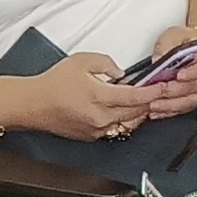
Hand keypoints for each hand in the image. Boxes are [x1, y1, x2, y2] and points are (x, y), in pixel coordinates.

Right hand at [16, 54, 152, 140]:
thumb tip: (121, 73)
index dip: (152, 92)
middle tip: (156, 92)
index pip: (134, 96)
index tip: (162, 87)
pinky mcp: (91, 136)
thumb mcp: (81, 61)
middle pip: (135, 112)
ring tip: (141, 101)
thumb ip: (106, 63)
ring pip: (126, 123)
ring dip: (137, 113)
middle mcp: (100, 116)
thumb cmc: (53, 84)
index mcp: (99, 97)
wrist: (33, 104)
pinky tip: (122, 110)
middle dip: (149, 102)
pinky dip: (122, 120)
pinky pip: (114, 128)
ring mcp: (96, 129)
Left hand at [131, 23, 196, 119]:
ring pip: (190, 101)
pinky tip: (158, 111)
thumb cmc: (190, 41)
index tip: (179, 75)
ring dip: (171, 104)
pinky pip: (185, 109)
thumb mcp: (177, 34)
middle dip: (174, 91)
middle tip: (157, 91)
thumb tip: (158, 60)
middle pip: (195, 87)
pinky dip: (170, 111)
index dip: (192, 73)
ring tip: (153, 104)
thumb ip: (167, 45)